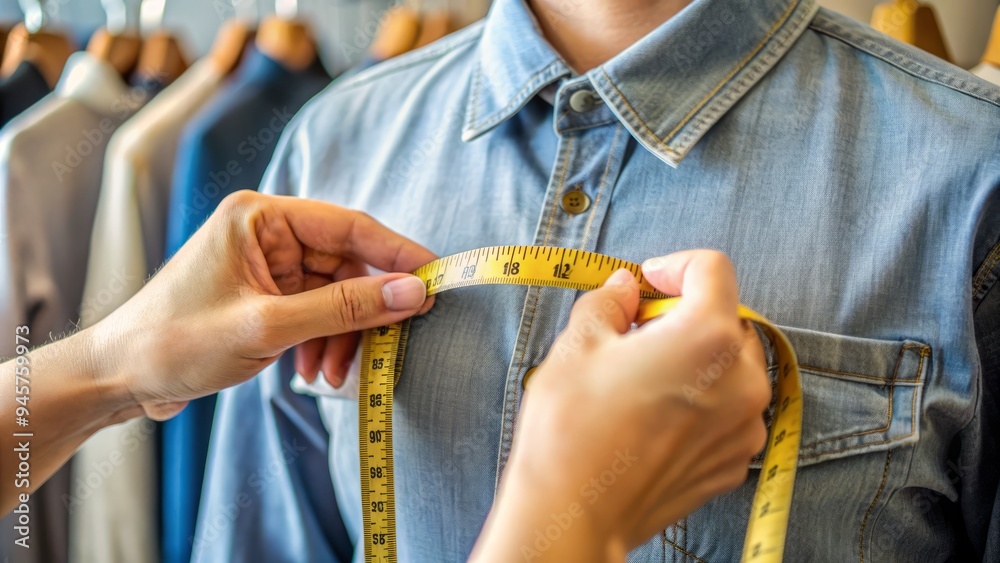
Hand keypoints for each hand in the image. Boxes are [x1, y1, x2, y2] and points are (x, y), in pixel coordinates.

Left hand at [91, 191, 435, 420]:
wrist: (119, 380)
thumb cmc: (174, 342)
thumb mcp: (267, 327)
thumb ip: (344, 308)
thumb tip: (413, 292)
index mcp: (260, 218)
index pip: (349, 226)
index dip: (398, 253)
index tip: (438, 277)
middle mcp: (268, 235)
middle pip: (347, 264)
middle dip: (366, 310)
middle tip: (394, 342)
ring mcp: (269, 268)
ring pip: (336, 295)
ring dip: (344, 336)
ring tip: (333, 374)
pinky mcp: (268, 299)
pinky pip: (318, 314)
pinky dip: (325, 343)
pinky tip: (314, 372)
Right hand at [474, 250, 768, 560]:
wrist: (572, 515)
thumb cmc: (570, 430)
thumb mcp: (576, 345)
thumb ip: (609, 301)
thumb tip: (625, 288)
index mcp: (708, 338)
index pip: (713, 269)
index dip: (675, 265)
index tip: (647, 281)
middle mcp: (743, 381)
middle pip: (726, 320)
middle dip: (684, 316)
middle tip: (635, 334)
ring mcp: (744, 428)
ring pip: (730, 368)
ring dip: (694, 361)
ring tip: (642, 381)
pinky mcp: (734, 463)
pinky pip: (728, 412)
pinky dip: (700, 403)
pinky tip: (653, 418)